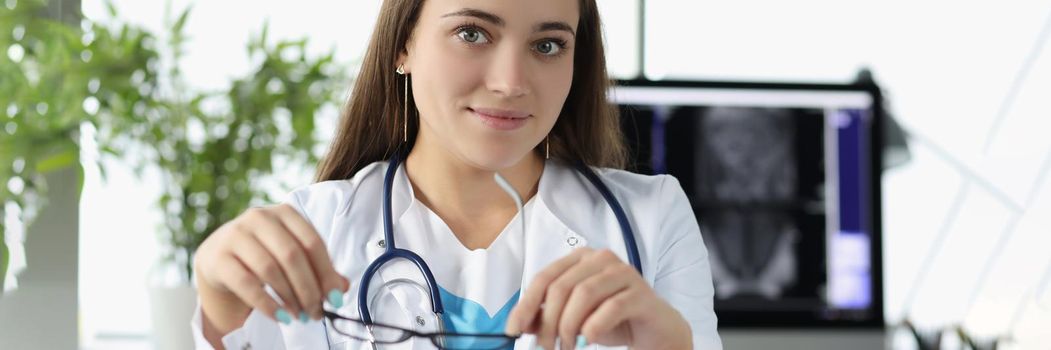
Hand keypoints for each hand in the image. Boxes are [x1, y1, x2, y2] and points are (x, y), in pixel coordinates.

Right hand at [194, 204, 348, 328]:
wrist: (219, 258)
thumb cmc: (263, 254)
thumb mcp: (292, 256)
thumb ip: (318, 269)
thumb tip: (341, 287)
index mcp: (284, 213)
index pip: (312, 242)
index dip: (326, 272)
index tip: (334, 297)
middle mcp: (259, 218)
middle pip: (292, 255)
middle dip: (308, 288)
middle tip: (316, 312)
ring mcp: (236, 235)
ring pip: (270, 269)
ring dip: (289, 297)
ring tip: (299, 315)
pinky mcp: (218, 257)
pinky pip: (246, 284)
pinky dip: (266, 304)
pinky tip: (279, 316)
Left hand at [505, 248, 691, 349]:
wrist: (654, 330)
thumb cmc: (612, 320)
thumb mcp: (573, 319)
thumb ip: (547, 317)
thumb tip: (520, 324)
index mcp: (581, 259)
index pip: (544, 277)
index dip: (526, 305)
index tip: (513, 330)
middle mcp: (601, 259)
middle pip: (561, 287)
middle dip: (548, 322)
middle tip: (546, 347)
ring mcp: (623, 273)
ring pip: (584, 294)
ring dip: (569, 326)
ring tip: (568, 347)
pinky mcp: (641, 292)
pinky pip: (611, 307)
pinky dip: (594, 326)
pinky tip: (589, 339)